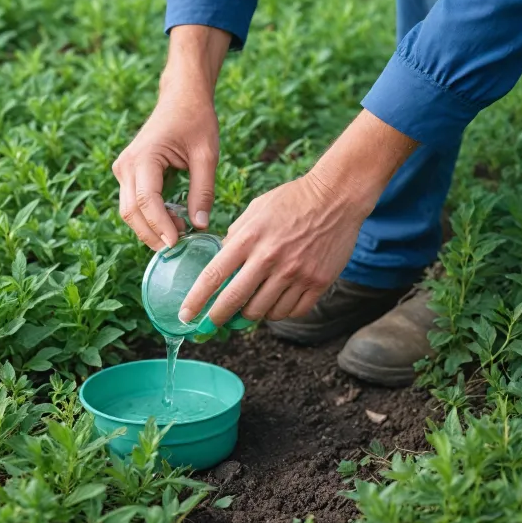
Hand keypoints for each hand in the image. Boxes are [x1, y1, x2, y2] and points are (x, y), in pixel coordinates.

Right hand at [113, 89, 219, 249]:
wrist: (181, 98)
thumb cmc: (196, 120)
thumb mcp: (207, 155)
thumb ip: (203, 191)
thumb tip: (200, 225)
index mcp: (144, 157)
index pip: (147, 201)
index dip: (160, 226)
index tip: (178, 243)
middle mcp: (126, 165)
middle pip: (131, 212)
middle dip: (153, 233)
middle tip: (179, 246)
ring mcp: (123, 169)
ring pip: (129, 211)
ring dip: (150, 227)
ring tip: (180, 232)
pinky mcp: (127, 173)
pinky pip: (133, 203)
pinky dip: (149, 217)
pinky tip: (173, 221)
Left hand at [178, 110, 418, 324]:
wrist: (335, 197)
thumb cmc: (291, 200)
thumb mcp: (254, 210)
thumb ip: (235, 237)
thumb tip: (219, 262)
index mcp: (249, 238)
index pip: (214, 275)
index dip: (196, 300)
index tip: (186, 315)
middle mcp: (270, 258)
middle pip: (235, 300)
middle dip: (217, 318)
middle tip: (209, 326)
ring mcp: (296, 273)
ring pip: (264, 311)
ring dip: (251, 314)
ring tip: (248, 308)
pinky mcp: (317, 282)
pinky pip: (292, 312)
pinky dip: (280, 312)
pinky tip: (275, 304)